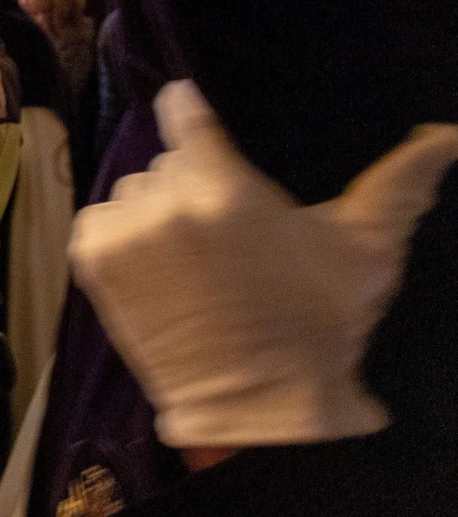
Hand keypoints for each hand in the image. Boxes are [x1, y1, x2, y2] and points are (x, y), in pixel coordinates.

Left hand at [71, 81, 457, 448]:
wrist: (258, 408)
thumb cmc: (317, 326)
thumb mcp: (365, 249)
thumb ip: (400, 181)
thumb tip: (444, 132)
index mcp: (226, 188)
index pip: (183, 113)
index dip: (188, 112)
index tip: (187, 107)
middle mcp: (166, 204)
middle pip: (169, 163)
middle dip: (193, 186)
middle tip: (224, 236)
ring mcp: (125, 234)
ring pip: (133, 192)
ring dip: (155, 214)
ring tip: (194, 261)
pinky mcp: (93, 264)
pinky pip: (100, 221)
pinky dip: (121, 239)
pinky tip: (159, 272)